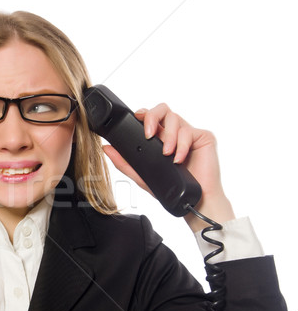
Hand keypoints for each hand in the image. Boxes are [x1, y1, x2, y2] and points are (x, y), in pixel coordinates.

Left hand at [102, 103, 234, 231]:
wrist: (193, 201)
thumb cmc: (169, 188)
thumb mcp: (141, 175)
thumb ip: (123, 162)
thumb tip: (107, 148)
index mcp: (158, 137)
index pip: (149, 116)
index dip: (143, 113)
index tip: (136, 118)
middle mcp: (172, 132)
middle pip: (162, 109)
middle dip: (153, 117)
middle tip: (149, 134)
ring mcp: (188, 133)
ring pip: (175, 118)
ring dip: (168, 137)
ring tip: (166, 154)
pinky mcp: (203, 137)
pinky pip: (189, 132)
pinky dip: (182, 145)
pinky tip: (178, 159)